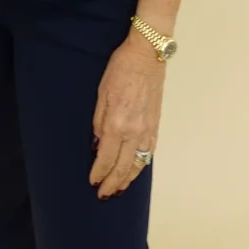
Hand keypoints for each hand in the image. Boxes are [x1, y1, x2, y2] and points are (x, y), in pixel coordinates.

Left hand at [89, 32, 165, 198]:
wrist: (147, 55)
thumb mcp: (101, 92)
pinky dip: (140, 166)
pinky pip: (148, 153)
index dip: (98, 173)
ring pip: (137, 164)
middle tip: (104, 194)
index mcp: (117, 123)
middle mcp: (134, 132)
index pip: (105, 157)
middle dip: (112, 183)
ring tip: (119, 188)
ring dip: (127, 179)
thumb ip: (98, 120)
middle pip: (122, 167)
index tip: (93, 182)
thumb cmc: (121, 68)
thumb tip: (97, 142)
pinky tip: (135, 170)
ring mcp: (147, 130)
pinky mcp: (155, 125)